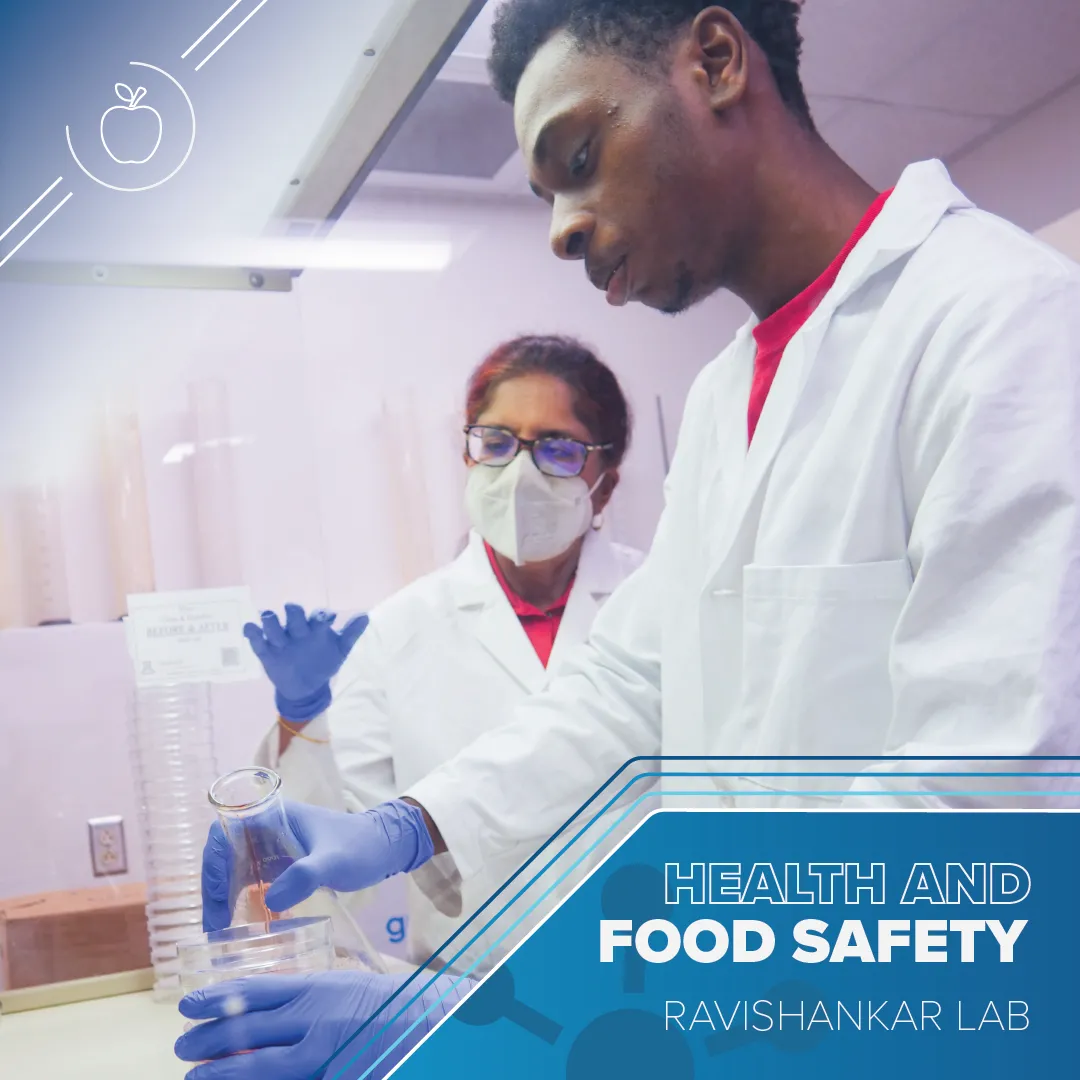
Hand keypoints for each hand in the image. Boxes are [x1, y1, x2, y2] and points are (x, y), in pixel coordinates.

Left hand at [175, 970, 474, 1079]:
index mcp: (316, 986)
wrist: (426, 1021)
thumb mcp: (337, 986)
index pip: (255, 990)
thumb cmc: (379, 1001)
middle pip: (250, 1027)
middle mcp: (316, 1016)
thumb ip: (301, 996)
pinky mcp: (333, 1073)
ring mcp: (325, 1050)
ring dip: (224, 1071)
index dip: (217, 997)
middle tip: (181, 1047)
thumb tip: (254, 1007)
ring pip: (262, 1065)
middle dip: (209, 1038)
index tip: (187, 1005)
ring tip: (196, 1076)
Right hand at [201, 800, 434, 931]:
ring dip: (223, 896)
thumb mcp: (334, 861)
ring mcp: (273, 848)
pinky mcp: (281, 866)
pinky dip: (240, 900)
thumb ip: (306, 876)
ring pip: (233, 869)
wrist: (385, 848)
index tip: (217, 891)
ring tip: (220, 929)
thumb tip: (270, 900)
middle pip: (224, 853)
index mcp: (274, 817)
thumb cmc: (361, 847)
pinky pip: (250, 881)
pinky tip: (239, 924)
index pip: (226, 830)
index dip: (214, 859)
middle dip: (214, 885)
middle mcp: (267, 830)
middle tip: (215, 922)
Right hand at [244, 604, 367, 722]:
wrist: (307, 688)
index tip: (327, 621)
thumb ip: (351, 633)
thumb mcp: (339, 650)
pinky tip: (251, 629)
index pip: (317, 616)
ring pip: (272, 622)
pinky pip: (256, 639)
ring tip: (269, 620)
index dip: (321, 616)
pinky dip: (252, 632)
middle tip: (297, 620)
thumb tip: (366, 615)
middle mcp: (297, 629)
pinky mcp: (266, 651)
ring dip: (271, 620)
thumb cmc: (323, 662)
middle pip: (293, 613)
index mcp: (315, 627)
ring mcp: (280, 639)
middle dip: (294, 613)